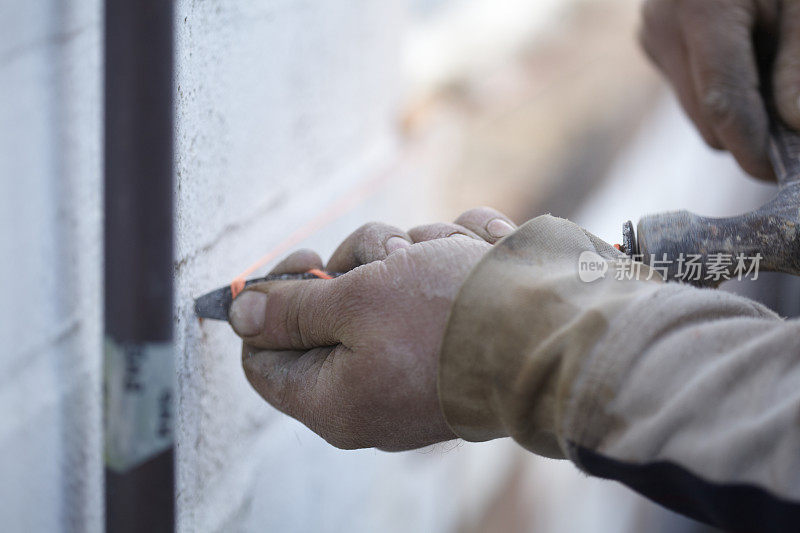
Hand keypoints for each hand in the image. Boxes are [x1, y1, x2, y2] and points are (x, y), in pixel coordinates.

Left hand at [229, 207, 515, 449]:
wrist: (558, 329)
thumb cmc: (451, 318)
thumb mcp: (356, 302)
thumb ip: (292, 308)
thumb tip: (239, 314)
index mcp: (337, 400)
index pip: (265, 358)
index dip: (272, 303)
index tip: (303, 259)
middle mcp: (375, 394)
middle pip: (328, 317)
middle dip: (356, 269)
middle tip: (385, 257)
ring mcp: (417, 369)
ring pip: (381, 291)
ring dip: (406, 257)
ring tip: (445, 258)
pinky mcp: (454, 343)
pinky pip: (429, 288)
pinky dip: (444, 261)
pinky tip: (472, 256)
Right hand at [639, 0, 799, 179]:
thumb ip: (799, 66)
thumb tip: (790, 129)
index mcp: (701, 10)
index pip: (724, 103)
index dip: (753, 147)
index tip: (777, 175)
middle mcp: (663, 27)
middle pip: (706, 118)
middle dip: (749, 129)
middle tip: (789, 116)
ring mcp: (651, 35)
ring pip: (696, 110)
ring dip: (735, 109)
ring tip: (770, 64)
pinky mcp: (651, 41)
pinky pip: (688, 89)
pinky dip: (720, 89)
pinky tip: (745, 54)